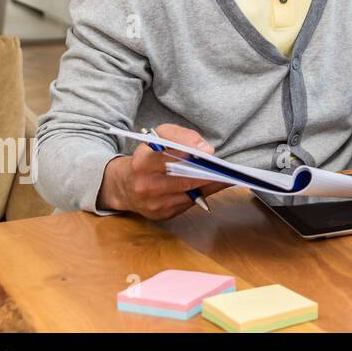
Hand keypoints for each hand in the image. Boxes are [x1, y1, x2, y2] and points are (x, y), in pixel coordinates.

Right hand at [96, 123, 231, 219]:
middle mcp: (146, 186)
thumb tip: (204, 149)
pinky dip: (204, 193)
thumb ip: (179, 136)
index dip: (191, 154)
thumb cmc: (146, 157)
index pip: (170, 158)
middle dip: (208, 173)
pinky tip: (214, 185)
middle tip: (227, 168)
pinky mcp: (162, 215)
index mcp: (142, 163)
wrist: (123, 186)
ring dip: (211, 185)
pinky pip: (189, 204)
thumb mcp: (156, 138)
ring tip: (227, 175)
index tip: (209, 151)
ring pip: (191, 194)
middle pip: (185, 180)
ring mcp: (154, 203)